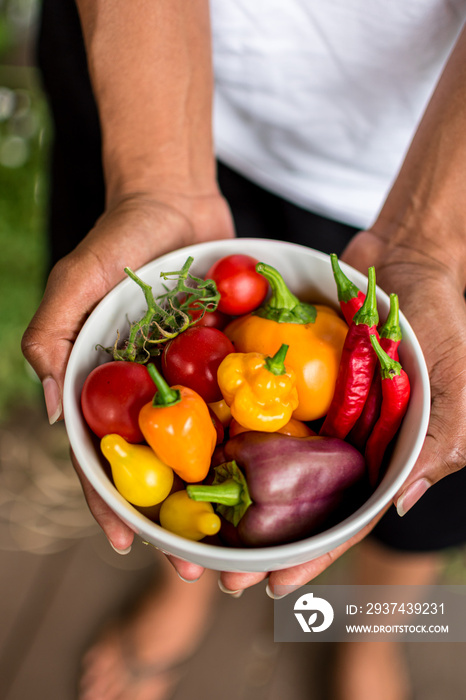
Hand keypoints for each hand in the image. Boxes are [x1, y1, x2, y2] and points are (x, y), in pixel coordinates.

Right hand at [22, 190, 234, 551]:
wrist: (176, 199)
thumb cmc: (120, 238)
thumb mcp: (77, 279)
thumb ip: (53, 336)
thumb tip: (54, 411)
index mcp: (107, 386)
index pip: (103, 455)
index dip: (111, 502)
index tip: (128, 545)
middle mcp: (150, 393)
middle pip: (160, 466)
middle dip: (174, 517)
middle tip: (200, 566)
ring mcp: (192, 381)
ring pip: (206, 447)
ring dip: (220, 492)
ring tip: (241, 540)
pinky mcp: (229, 361)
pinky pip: (242, 402)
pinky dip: (256, 435)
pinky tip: (279, 470)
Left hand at [208, 229, 465, 594]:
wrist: (403, 254)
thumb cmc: (441, 318)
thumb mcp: (456, 379)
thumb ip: (439, 441)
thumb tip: (398, 505)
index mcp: (380, 455)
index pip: (345, 517)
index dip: (313, 555)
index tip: (273, 586)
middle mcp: (340, 440)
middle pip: (296, 502)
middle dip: (261, 543)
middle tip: (219, 574)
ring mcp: (310, 409)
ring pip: (268, 463)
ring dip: (235, 499)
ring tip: (198, 535)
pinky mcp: (284, 375)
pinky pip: (254, 406)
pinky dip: (229, 431)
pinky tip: (195, 453)